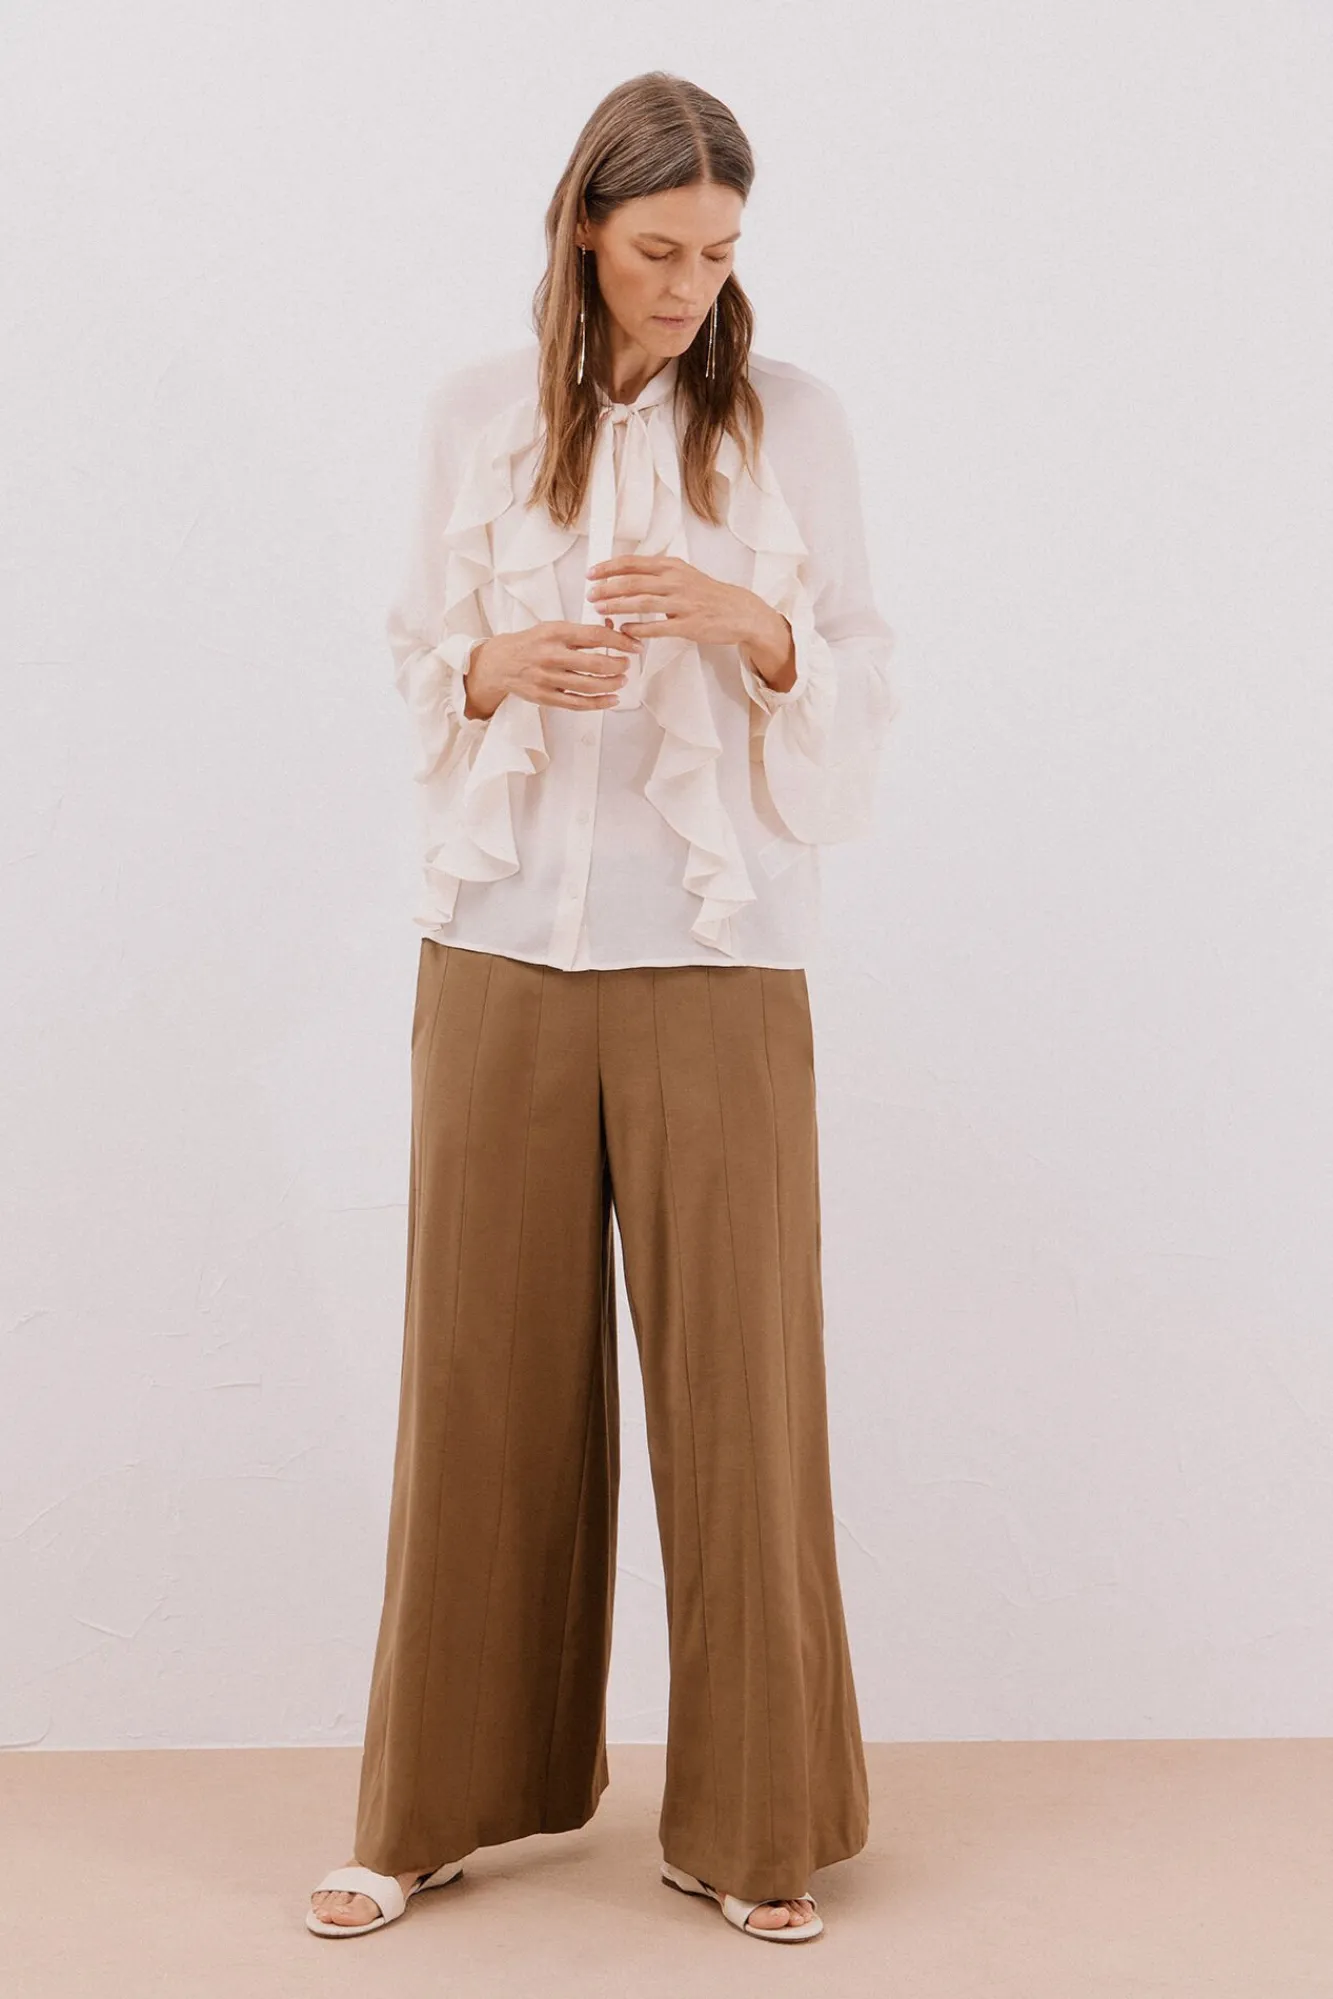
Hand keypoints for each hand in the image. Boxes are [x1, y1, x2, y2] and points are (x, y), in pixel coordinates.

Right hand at [464, 622, 642, 719]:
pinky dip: (598, 703)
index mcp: (555, 632)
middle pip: (595, 663)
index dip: (620, 641)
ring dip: (611, 684)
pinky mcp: (545, 697)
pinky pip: (577, 703)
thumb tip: (614, 629)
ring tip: (621, 680)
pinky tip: (611, 699)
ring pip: (589, 685)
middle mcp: (551, 655)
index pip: (595, 635)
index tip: (635, 646)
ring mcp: (547, 678)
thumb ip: (580, 631)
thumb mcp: (553, 628)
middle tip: (627, 664)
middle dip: (618, 664)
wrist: (499, 662)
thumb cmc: (531, 643)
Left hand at [586, 555, 796, 693]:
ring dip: (617, 606)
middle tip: (589, 594)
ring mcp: (683, 603)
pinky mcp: (689, 625)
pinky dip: (639, 629)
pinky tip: (624, 631)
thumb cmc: (707, 594)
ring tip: (599, 610)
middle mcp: (675, 581)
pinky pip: (658, 627)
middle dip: (607, 588)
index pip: (633, 563)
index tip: (591, 574)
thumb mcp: (682, 574)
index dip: (609, 568)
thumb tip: (625, 575)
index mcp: (671, 567)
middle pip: (633, 581)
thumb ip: (656, 574)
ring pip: (642, 602)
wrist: (739, 611)